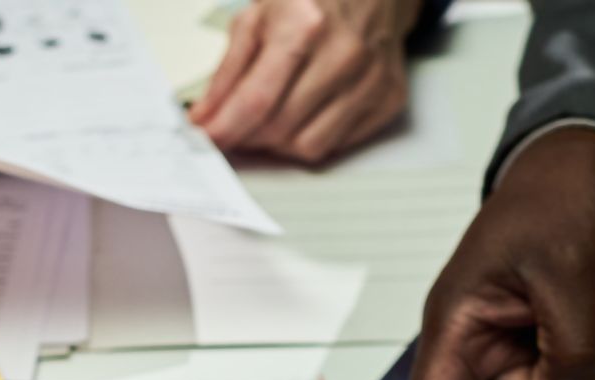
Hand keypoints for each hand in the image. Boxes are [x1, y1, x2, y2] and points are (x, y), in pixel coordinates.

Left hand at [190, 0, 420, 164]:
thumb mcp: (257, 17)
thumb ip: (227, 71)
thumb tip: (206, 117)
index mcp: (305, 26)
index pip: (256, 100)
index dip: (225, 129)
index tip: (207, 140)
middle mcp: (343, 55)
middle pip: (279, 128)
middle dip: (248, 136)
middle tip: (237, 125)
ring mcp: (371, 80)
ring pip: (308, 146)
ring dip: (280, 142)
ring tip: (274, 116)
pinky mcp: (388, 99)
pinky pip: (337, 145)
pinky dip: (313, 136)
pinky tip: (307, 111)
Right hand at [399, 125, 594, 379]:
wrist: (592, 165)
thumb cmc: (559, 200)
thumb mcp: (569, 271)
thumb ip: (571, 350)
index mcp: (457, 326)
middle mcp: (479, 348)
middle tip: (581, 315)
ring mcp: (516, 350)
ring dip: (589, 362)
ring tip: (593, 300)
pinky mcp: (549, 349)